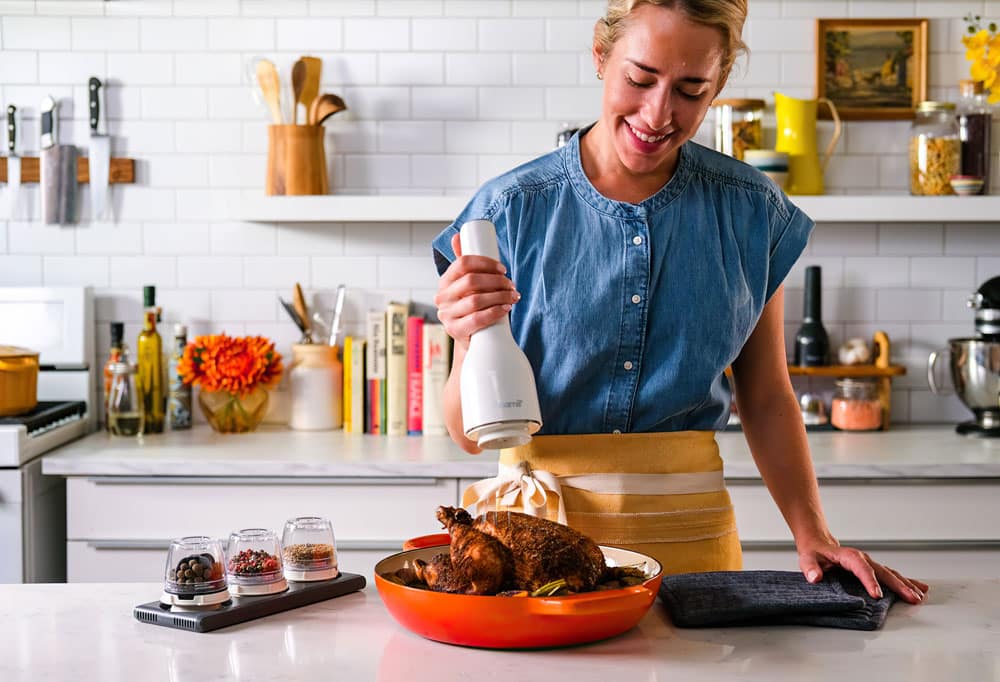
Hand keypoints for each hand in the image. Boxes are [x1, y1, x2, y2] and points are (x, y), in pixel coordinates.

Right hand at [434, 233, 519, 349]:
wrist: (472, 338)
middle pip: (471, 281)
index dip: (485, 263)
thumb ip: (463, 262)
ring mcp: (447, 315)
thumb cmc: (472, 306)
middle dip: (496, 281)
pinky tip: (506, 308)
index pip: (462, 263)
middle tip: (511, 284)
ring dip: (499, 296)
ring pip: (475, 300)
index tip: (502, 268)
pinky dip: (494, 312)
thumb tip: (458, 235)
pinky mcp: (455, 330)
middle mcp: (442, 297)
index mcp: (445, 281)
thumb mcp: (467, 284)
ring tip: (513, 296)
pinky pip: (476, 319)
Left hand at [797, 535, 928, 604]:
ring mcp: (869, 564)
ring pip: (891, 574)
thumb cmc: (814, 552)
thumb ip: (810, 567)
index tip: (877, 595)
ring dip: (906, 585)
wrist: (819, 543)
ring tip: (919, 596)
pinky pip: (891, 575)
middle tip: (912, 599)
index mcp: (848, 556)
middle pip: (882, 571)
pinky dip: (906, 582)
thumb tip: (815, 577)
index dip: (870, 581)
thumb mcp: (807, 558)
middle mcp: (862, 558)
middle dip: (898, 585)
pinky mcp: (873, 569)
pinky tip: (920, 588)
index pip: (861, 568)